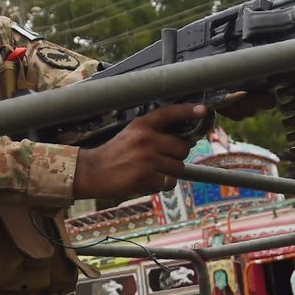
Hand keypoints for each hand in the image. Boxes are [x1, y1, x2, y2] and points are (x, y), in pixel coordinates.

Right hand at [72, 104, 206, 199]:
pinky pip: (168, 183)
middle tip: (164, 159)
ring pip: (178, 167)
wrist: (92, 172)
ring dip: (170, 172)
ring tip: (153, 171)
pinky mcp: (146, 178)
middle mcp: (146, 140)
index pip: (169, 113)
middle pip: (182, 148)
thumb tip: (182, 143)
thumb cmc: (113, 153)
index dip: (187, 110)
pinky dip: (162, 185)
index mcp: (142, 126)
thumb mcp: (130, 134)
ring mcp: (147, 159)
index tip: (203, 110)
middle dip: (178, 156)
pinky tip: (148, 181)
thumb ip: (152, 134)